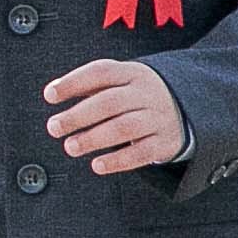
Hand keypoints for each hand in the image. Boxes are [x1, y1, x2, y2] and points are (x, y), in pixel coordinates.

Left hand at [43, 57, 188, 172]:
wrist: (188, 108)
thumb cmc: (137, 96)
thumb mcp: (121, 81)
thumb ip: (90, 86)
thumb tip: (53, 92)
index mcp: (132, 73)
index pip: (101, 72)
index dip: (73, 83)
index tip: (49, 96)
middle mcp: (147, 94)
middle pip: (109, 102)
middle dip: (78, 116)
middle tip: (54, 127)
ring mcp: (158, 118)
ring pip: (125, 127)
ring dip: (93, 138)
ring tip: (70, 147)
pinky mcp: (165, 142)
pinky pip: (142, 153)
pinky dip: (118, 161)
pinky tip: (97, 166)